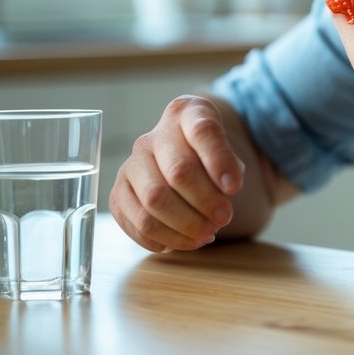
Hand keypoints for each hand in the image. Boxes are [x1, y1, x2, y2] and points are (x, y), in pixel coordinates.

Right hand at [109, 95, 244, 251]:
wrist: (181, 157)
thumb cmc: (208, 155)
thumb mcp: (227, 150)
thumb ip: (231, 165)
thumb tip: (227, 188)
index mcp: (185, 114)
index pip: (203, 131)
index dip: (219, 161)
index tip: (234, 188)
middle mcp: (152, 138)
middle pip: (178, 172)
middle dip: (205, 202)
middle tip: (224, 219)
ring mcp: (131, 165)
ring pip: (154, 202)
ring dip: (184, 226)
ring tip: (206, 234)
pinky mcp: (118, 193)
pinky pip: (135, 222)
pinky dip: (161, 238)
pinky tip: (182, 240)